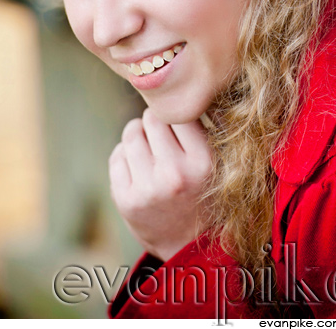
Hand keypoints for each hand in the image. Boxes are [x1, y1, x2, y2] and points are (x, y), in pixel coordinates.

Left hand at [108, 108, 212, 261]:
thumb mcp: (218, 162)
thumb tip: (190, 87)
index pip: (177, 112)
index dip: (175, 114)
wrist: (191, 249)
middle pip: (151, 118)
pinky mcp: (126, 200)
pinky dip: (126, 154)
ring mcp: (147, 188)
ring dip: (138, 134)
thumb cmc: (205, 193)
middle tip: (162, 136)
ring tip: (149, 148)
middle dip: (154, 122)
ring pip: (131, 133)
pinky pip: (117, 154)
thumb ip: (210, 126)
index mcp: (203, 161)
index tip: (177, 123)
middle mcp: (174, 174)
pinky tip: (138, 167)